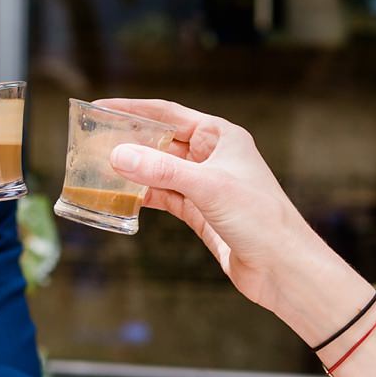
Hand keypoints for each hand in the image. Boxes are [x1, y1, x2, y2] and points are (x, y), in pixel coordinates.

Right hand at [96, 98, 365, 337]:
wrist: (283, 268)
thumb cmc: (261, 219)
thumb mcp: (208, 188)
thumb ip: (162, 171)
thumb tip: (118, 155)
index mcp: (222, 136)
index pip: (169, 114)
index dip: (133, 109)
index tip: (100, 107)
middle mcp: (214, 156)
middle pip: (162, 141)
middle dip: (129, 140)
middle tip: (92, 140)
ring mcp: (207, 185)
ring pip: (160, 171)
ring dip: (133, 171)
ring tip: (99, 168)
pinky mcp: (202, 213)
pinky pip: (165, 197)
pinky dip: (144, 196)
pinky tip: (122, 196)